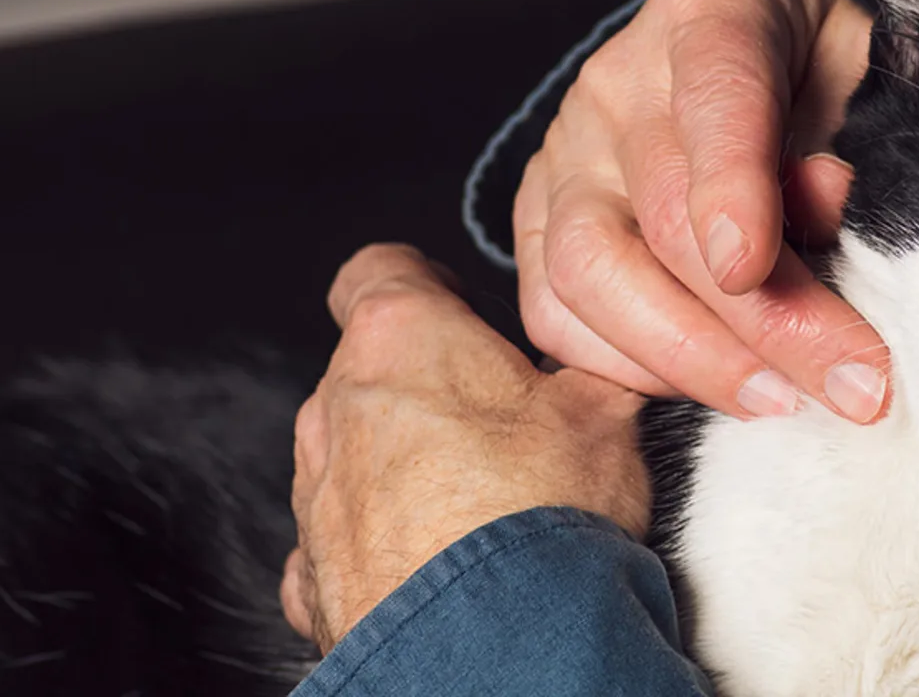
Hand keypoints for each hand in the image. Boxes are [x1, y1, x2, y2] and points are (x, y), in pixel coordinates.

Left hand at [280, 243, 649, 653]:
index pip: (381, 270)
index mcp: (399, 339)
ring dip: (403, 467)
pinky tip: (435, 566)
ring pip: (354, 455)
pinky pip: (341, 542)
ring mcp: (317, 493)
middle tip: (503, 422)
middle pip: (373, 370)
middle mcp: (338, 407)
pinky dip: (381, 547)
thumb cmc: (541, 520)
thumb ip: (588, 367)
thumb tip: (605, 359)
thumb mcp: (604, 410)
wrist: (498, 648)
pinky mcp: (314, 574)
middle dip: (430, 388)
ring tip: (482, 507)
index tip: (452, 298)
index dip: (421, 279)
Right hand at [515, 0, 888, 421]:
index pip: (714, 94)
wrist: (753, 73)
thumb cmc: (823, 77)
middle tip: (849, 382)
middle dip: (761, 317)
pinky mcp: (537, 224)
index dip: (730, 186)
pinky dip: (629, 367)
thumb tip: (823, 212)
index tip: (751, 269)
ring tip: (779, 402)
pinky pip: (555, 313)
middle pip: (664, 211)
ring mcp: (564, 154)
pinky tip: (711, 389)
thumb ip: (863, 135)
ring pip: (591, 270)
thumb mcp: (872, 75)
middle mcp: (618, 78)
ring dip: (690, 355)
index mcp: (710, 7)